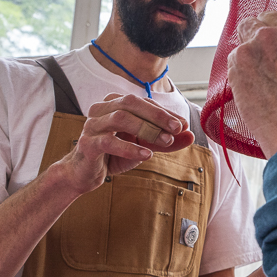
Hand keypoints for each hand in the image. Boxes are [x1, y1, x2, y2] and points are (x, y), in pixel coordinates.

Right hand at [56, 93, 194, 195]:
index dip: (164, 112)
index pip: (143, 102)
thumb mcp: (144, 145)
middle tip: (177, 129)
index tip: (182, 125)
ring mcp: (92, 125)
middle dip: (157, 116)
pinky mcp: (87, 144)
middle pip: (131, 103)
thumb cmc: (115, 154)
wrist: (86, 173)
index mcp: (115, 103)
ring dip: (146, 129)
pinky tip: (146, 154)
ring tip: (165, 142)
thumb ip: (166, 140)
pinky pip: (109, 141)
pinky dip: (130, 148)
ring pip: (120, 118)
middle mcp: (101, 109)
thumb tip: (191, 135)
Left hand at [228, 10, 276, 156]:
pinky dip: (241, 66)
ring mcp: (262, 39)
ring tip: (258, 67)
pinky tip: (251, 83)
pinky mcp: (240, 56)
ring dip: (252, 43)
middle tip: (271, 58)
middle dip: (269, 34)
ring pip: (248, 27)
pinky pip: (236, 53)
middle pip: (269, 18)